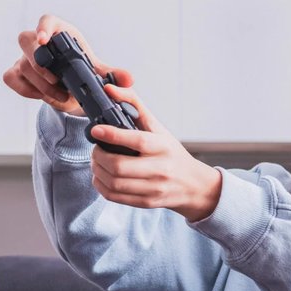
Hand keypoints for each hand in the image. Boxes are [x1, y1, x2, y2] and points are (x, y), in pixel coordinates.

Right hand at [2, 14, 134, 113]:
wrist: (72, 88)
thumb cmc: (83, 71)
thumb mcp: (98, 73)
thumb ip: (113, 74)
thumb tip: (129, 79)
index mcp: (61, 33)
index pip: (47, 20)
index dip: (43, 27)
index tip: (44, 40)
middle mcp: (38, 41)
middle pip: (26, 40)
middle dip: (39, 62)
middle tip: (57, 80)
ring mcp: (24, 57)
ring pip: (22, 64)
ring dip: (41, 84)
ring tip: (61, 95)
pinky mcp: (16, 72)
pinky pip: (11, 78)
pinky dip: (26, 90)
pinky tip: (43, 96)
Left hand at [88, 85, 222, 221]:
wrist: (194, 185)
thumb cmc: (172, 153)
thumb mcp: (158, 128)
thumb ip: (134, 105)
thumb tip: (110, 88)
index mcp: (163, 147)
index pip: (137, 141)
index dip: (113, 135)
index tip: (96, 130)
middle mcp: (160, 169)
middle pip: (118, 166)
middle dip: (98, 156)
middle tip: (96, 149)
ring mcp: (154, 188)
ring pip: (113, 183)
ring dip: (97, 171)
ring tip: (97, 162)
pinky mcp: (147, 202)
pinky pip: (115, 196)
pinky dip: (101, 185)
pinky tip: (101, 177)